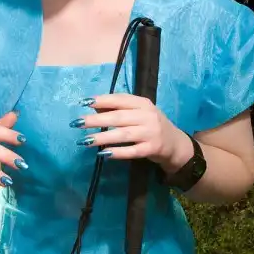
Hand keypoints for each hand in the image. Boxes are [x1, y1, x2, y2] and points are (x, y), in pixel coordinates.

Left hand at [73, 94, 190, 169]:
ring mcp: (151, 133)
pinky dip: (118, 152)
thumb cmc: (149, 126)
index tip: (84, 102)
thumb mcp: (137, 113)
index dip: (102, 100)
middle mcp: (148, 116)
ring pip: (123, 134)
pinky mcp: (152, 149)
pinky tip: (104, 154)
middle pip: (119, 117)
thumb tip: (92, 107)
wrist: (175, 144)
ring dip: (103, 137)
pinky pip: (132, 151)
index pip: (120, 99)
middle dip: (96, 120)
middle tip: (78, 123)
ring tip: (85, 141)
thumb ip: (117, 109)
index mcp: (143, 103)